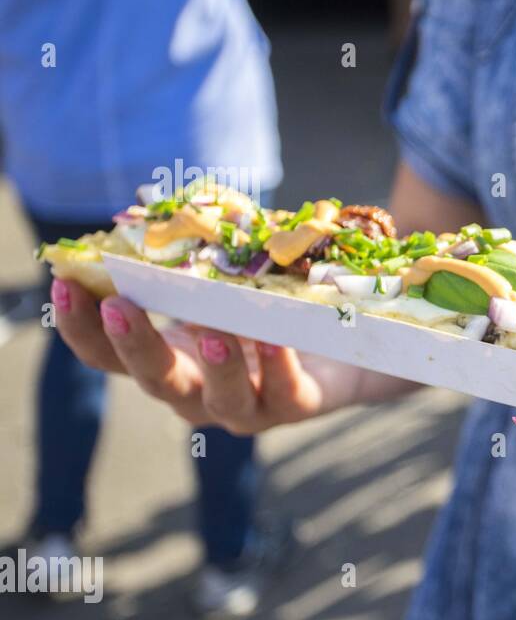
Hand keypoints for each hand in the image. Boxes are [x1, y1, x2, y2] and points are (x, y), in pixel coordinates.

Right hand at [49, 278, 410, 433]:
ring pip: (222, 398)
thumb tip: (166, 212)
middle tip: (119, 307)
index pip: (110, 354)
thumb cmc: (273, 306)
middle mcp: (201, 390)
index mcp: (172, 357)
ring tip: (213, 331)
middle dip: (135, 346)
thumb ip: (197, 261)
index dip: (82, 326)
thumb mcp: (230, 282)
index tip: (63, 283)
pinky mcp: (297, 406)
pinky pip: (285, 392)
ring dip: (215, 365)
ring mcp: (250, 406)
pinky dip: (278, 365)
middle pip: (157, 381)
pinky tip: (274, 337)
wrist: (348, 346)